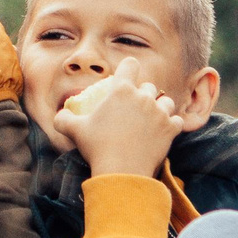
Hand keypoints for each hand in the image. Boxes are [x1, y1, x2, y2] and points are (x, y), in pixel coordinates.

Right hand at [55, 58, 182, 178]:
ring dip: (160, 108)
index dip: (128, 68)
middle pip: (149, 86)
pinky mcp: (171, 128)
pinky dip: (171, 125)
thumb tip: (60, 116)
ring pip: (166, 101)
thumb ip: (64, 119)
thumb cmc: (97, 148)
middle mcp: (143, 97)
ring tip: (151, 119)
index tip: (126, 77)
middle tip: (134, 109)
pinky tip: (163, 132)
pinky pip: (177, 120)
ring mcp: (160, 112)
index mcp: (121, 90)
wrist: (121, 172)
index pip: (130, 64)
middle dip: (143, 94)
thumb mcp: (74, 131)